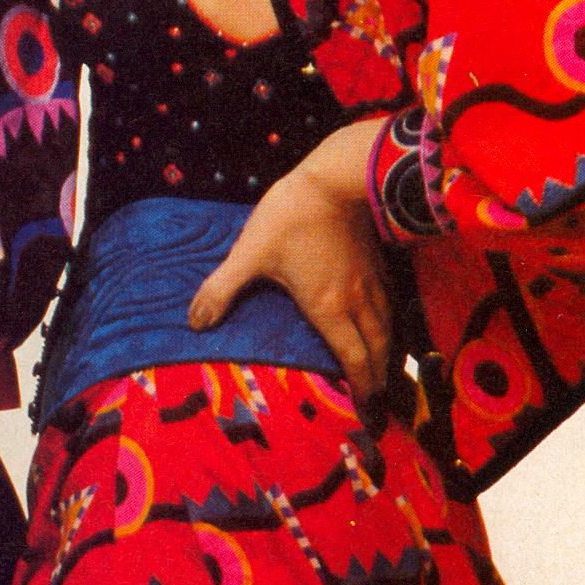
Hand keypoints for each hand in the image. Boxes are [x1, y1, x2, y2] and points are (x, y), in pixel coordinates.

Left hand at [189, 118, 392, 406]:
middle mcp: (356, 300)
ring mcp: (370, 280)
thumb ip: (221, 289)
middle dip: (379, 377)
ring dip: (387, 351)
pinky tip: (383, 320)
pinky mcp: (376, 260)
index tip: (366, 408)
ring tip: (384, 367)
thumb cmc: (290, 216)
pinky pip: (389, 301)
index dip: (362, 385)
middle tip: (378, 399)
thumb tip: (194, 322)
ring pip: (388, 325)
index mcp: (328, 307)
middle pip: (378, 348)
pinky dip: (389, 321)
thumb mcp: (248, 254)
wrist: (335, 177)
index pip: (353, 357)